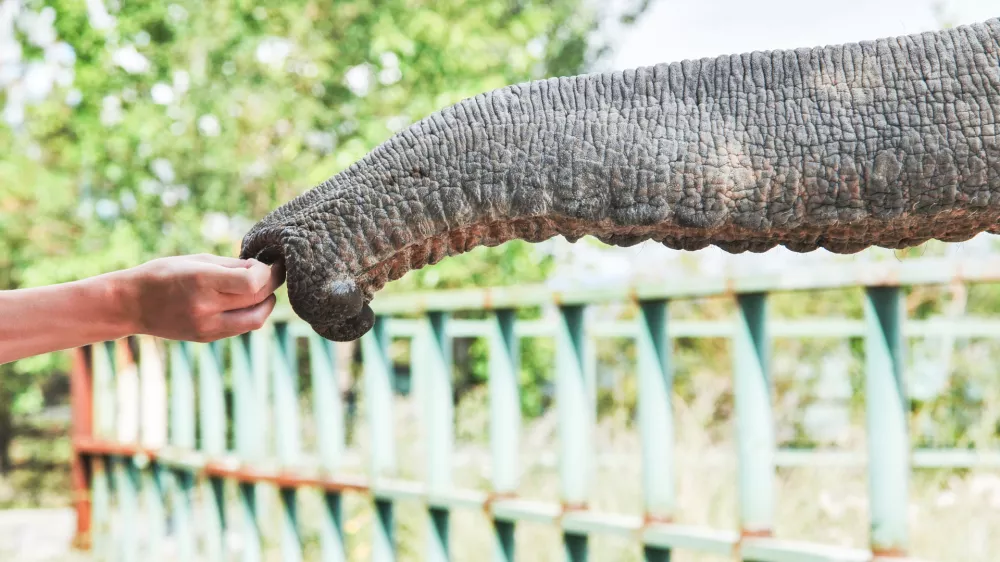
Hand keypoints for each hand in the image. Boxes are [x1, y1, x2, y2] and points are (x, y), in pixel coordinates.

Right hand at [120, 253, 284, 341]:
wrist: (130, 304)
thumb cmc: (163, 274)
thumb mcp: (196, 260)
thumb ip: (232, 265)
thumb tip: (262, 269)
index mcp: (201, 281)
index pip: (252, 282)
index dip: (268, 272)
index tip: (267, 263)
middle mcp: (206, 307)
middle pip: (258, 299)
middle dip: (271, 284)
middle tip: (271, 272)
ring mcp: (207, 327)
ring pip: (256, 320)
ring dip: (266, 303)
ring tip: (260, 289)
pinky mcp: (207, 338)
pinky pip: (241, 328)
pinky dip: (251, 314)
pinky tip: (244, 302)